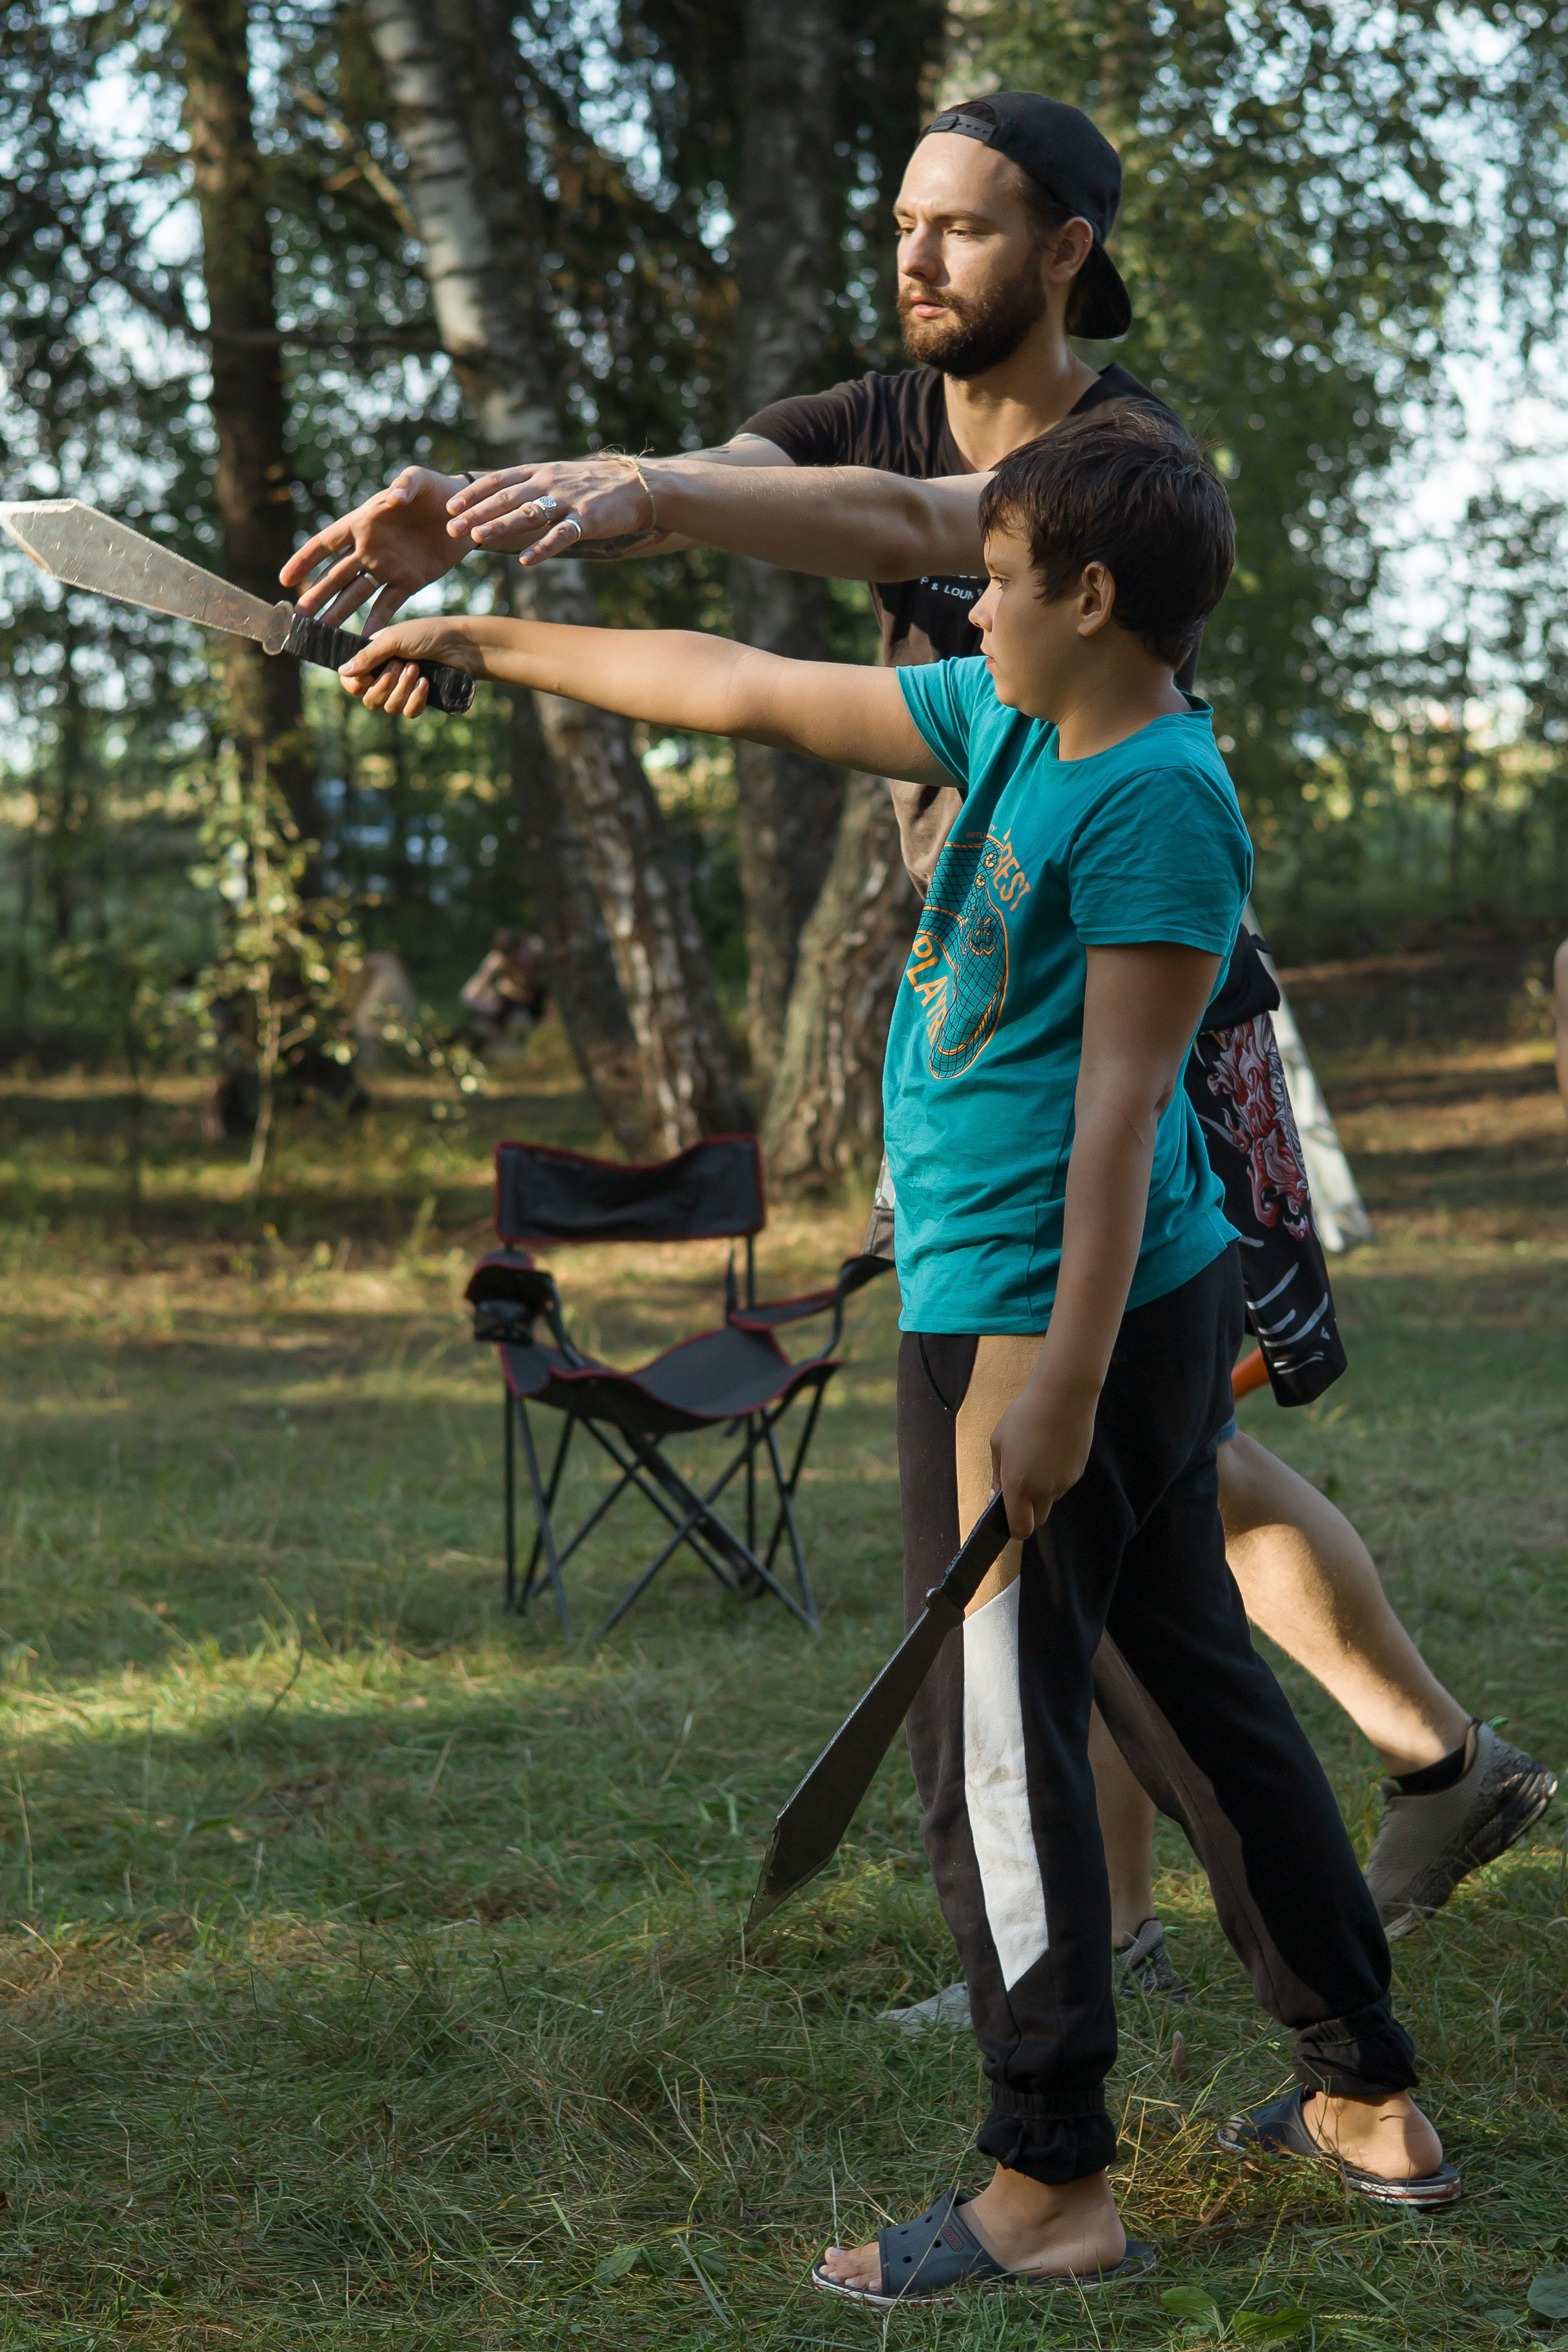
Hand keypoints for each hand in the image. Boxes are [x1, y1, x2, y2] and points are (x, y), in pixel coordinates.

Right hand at [281, 468, 471, 630]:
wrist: (465, 512)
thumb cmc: (436, 488)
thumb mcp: (419, 480)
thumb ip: (404, 485)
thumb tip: (391, 498)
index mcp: (362, 523)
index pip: (325, 543)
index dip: (304, 561)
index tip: (285, 581)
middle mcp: (369, 548)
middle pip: (335, 576)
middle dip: (317, 596)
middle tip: (299, 619)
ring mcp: (387, 567)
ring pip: (356, 595)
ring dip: (338, 613)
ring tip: (321, 634)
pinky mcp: (409, 581)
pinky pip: (388, 605)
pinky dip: (376, 623)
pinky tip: (364, 641)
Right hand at [337, 618, 482, 718]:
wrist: (460, 645)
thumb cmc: (427, 634)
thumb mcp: (393, 639)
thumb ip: (368, 656)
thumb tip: (342, 671)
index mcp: (374, 658)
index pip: (351, 682)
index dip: (355, 684)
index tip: (365, 677)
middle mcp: (385, 675)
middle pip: (369, 700)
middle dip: (385, 684)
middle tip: (401, 664)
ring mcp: (403, 690)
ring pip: (389, 708)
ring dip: (402, 689)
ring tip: (417, 669)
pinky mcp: (421, 700)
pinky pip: (408, 713)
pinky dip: (415, 700)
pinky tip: (425, 684)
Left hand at [446, 456, 660, 564]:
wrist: (638, 485)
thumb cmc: (595, 485)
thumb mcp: (559, 477)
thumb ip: (532, 487)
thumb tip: (502, 501)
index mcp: (540, 471)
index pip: (499, 479)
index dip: (473, 493)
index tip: (450, 506)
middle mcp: (550, 482)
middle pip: (507, 497)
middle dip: (477, 512)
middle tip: (451, 528)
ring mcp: (569, 500)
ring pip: (529, 512)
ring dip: (501, 526)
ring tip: (478, 539)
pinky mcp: (588, 519)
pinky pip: (562, 535)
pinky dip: (543, 548)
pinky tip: (526, 561)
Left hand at [989, 1369, 1099, 1539]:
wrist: (1063, 1397)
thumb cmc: (1023, 1417)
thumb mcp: (998, 1443)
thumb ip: (997, 1476)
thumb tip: (995, 1497)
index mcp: (1019, 1486)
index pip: (1020, 1529)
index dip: (1013, 1528)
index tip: (1006, 1516)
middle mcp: (1044, 1491)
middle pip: (1037, 1520)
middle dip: (1027, 1513)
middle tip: (1019, 1489)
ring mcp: (1064, 1483)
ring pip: (1050, 1500)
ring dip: (1041, 1492)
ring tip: (1035, 1459)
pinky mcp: (1077, 1473)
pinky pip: (1062, 1484)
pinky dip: (1054, 1477)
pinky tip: (1050, 1451)